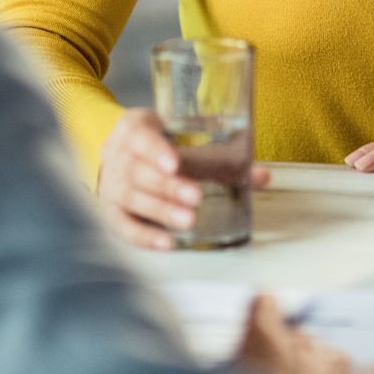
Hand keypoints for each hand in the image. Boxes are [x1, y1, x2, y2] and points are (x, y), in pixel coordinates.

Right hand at [96, 106, 270, 250]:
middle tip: (196, 198)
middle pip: (140, 174)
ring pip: (134, 200)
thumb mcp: (178, 136)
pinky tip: (167, 243)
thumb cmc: (156, 144)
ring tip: (189, 222)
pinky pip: (125, 226)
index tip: (175, 163)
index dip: (157, 151)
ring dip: (162, 212)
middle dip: (169, 187)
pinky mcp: (112, 212)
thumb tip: (261, 176)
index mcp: (135, 131)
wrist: (114, 150)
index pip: (142, 139)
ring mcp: (112, 187)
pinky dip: (144, 237)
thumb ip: (218, 156)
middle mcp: (118, 158)